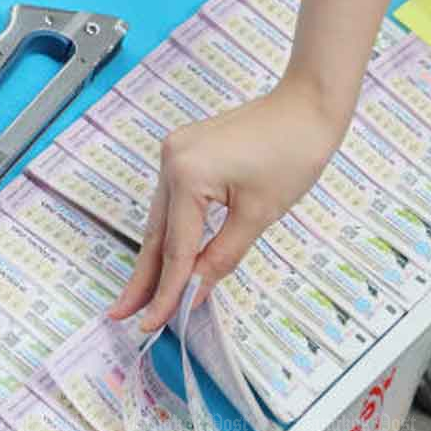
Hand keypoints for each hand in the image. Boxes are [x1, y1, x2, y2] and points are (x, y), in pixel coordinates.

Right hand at [109, 79, 349, 329]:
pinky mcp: (184, 151)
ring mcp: (174, 153)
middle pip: (157, 234)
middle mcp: (171, 161)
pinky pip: (172, 201)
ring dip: (155, 258)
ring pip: (162, 219)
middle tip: (123, 315)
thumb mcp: (258, 214)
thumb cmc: (292, 152)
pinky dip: (171, 232)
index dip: (166, 292)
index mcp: (187, 175)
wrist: (307, 106)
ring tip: (140, 297)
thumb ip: (221, 257)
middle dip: (143, 279)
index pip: (176, 250)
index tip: (152, 324)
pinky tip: (166, 257)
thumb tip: (195, 292)